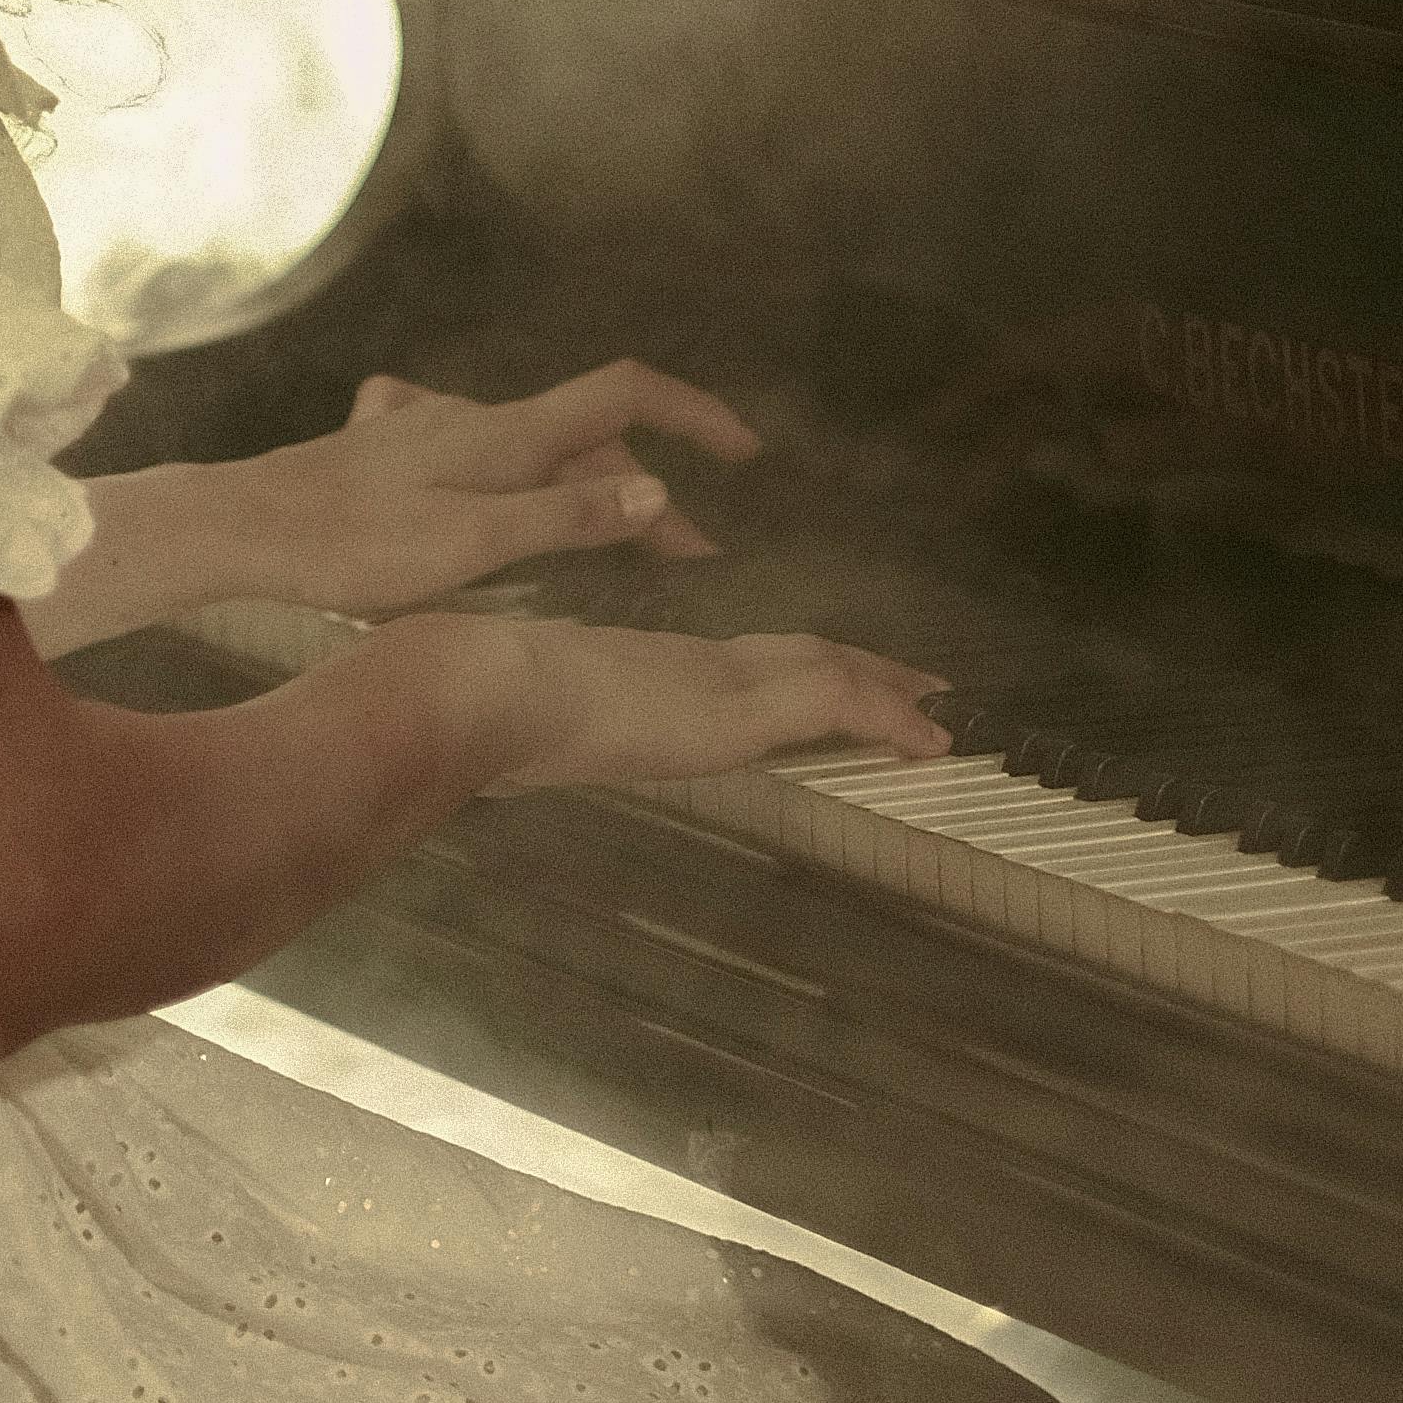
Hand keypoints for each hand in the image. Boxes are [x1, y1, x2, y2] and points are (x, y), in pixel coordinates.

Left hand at [224, 365, 758, 615]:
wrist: (238, 527)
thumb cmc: (348, 548)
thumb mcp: (472, 547)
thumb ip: (566, 518)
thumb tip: (658, 493)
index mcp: (506, 435)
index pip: (626, 396)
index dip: (694, 414)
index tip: (745, 452)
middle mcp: (473, 418)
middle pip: (587, 439)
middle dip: (647, 491)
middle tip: (684, 560)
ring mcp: (428, 430)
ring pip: (533, 448)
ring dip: (584, 487)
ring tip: (609, 546)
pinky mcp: (388, 451)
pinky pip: (473, 450)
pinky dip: (512, 473)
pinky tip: (491, 491)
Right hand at [429, 618, 951, 799]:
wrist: (465, 690)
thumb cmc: (467, 705)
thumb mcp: (513, 722)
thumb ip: (531, 727)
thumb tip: (514, 746)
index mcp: (643, 668)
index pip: (742, 660)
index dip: (798, 665)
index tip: (843, 676)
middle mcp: (687, 664)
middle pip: (795, 655)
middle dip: (859, 669)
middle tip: (919, 683)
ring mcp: (709, 679)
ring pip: (822, 670)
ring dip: (884, 690)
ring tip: (937, 711)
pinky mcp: (729, 704)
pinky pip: (829, 698)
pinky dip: (883, 713)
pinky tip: (924, 739)